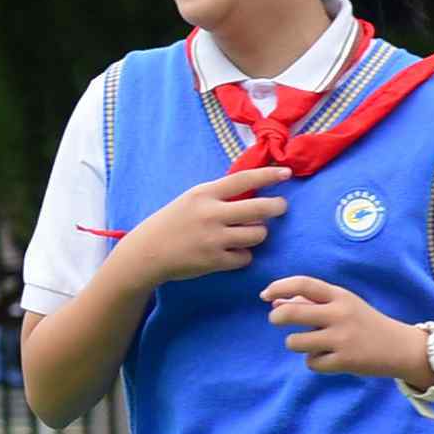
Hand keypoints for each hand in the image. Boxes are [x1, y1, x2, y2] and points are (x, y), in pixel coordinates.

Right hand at [106, 166, 286, 289]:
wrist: (147, 252)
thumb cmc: (172, 222)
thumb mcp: (192, 200)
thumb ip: (219, 195)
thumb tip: (254, 191)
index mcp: (204, 194)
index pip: (244, 179)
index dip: (268, 175)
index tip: (286, 172)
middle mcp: (211, 214)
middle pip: (259, 208)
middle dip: (277, 206)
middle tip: (281, 206)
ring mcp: (213, 239)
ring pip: (257, 234)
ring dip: (259, 233)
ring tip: (249, 233)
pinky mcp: (214, 261)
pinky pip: (246, 257)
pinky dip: (243, 255)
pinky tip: (233, 253)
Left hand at [263, 275, 414, 380]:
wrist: (399, 347)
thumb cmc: (364, 323)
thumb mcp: (342, 306)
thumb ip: (311, 303)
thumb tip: (275, 302)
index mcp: (340, 295)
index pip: (303, 284)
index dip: (279, 287)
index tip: (265, 294)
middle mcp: (339, 314)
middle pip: (291, 313)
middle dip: (276, 317)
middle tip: (275, 319)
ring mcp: (341, 339)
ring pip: (295, 342)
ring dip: (295, 343)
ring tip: (310, 343)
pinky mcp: (344, 361)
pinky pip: (311, 362)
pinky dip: (314, 362)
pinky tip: (328, 358)